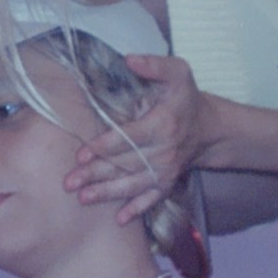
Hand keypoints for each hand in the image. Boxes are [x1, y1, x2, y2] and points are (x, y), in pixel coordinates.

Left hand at [65, 54, 213, 224]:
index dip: (104, 146)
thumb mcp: (178, 72)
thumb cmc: (186, 98)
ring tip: (82, 199)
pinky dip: (136, 209)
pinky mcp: (168, 182)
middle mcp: (165, 151)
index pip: (130, 137)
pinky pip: (152, 199)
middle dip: (96, 174)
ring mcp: (167, 170)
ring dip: (107, 193)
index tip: (81, 154)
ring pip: (133, 184)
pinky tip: (119, 219)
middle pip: (126, 164)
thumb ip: (155, 64)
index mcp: (163, 124)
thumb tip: (129, 59)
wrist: (208, 128)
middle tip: (69, 182)